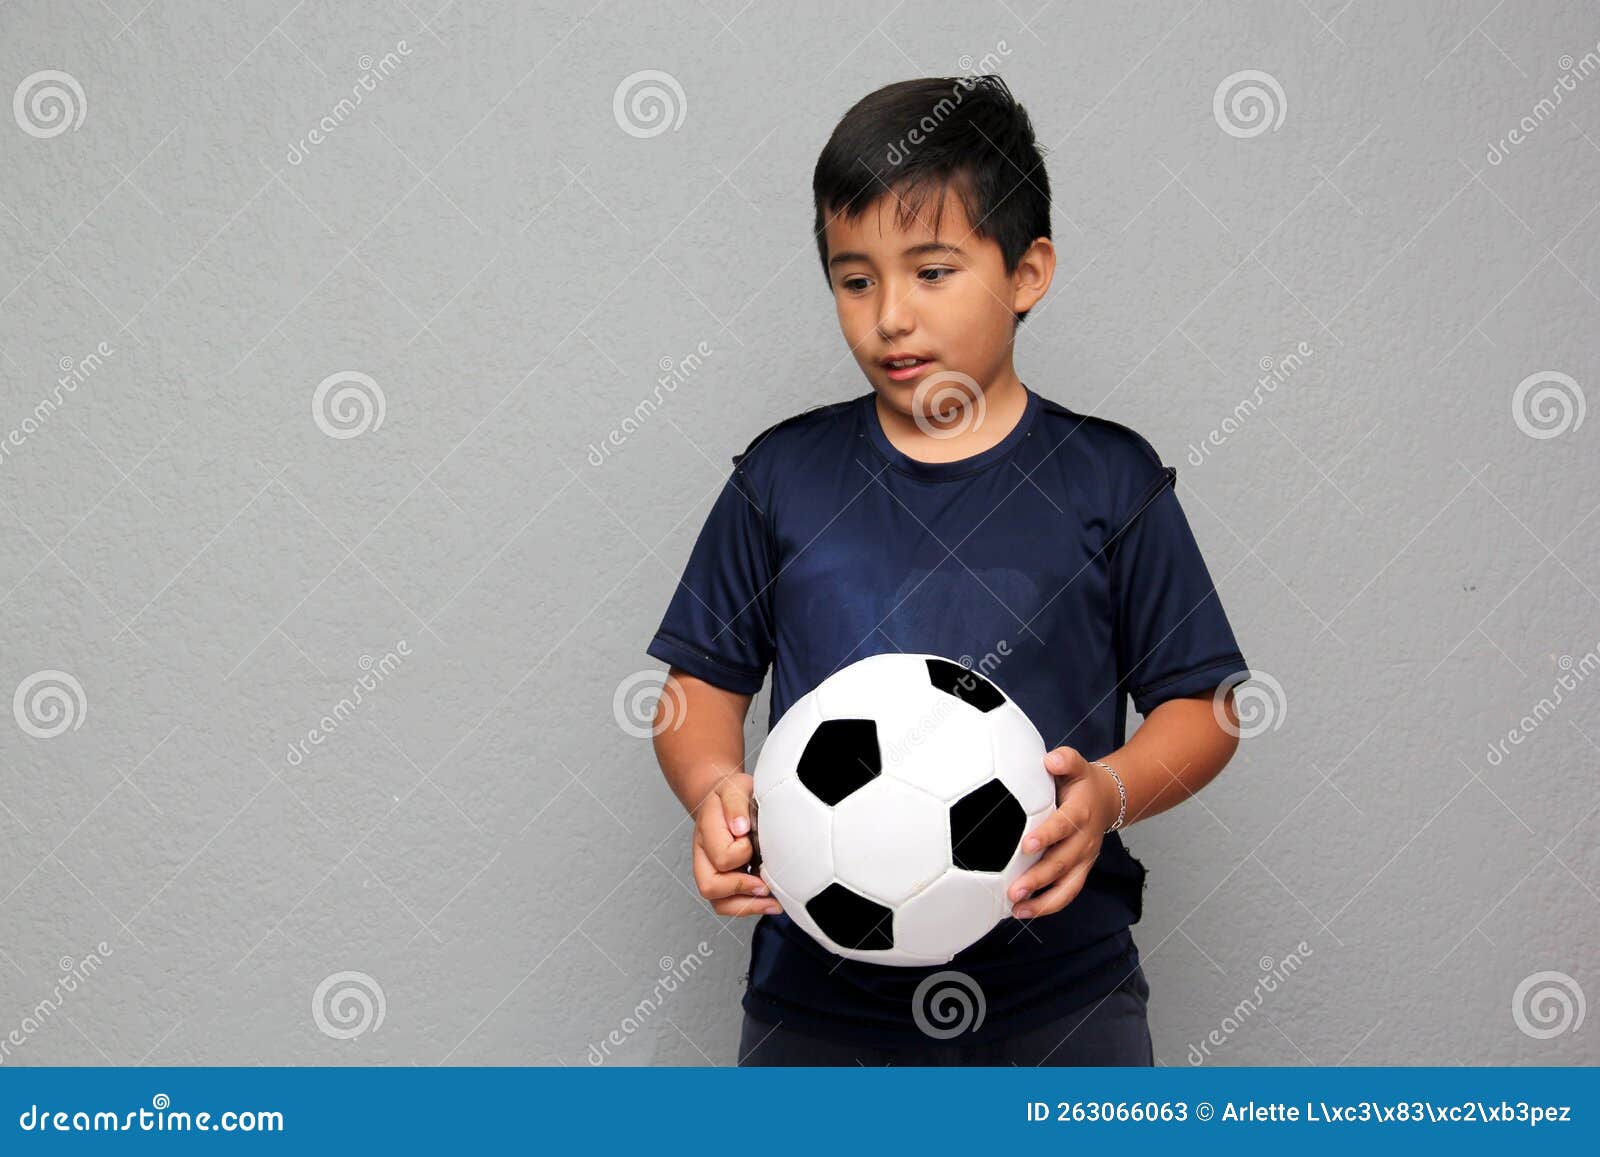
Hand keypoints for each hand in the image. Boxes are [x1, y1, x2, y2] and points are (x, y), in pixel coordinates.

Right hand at [691, 772, 783, 916]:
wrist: (721, 799)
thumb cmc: (730, 794)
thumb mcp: (735, 787)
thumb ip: (735, 804)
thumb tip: (740, 828)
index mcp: (706, 831)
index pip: (722, 856)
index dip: (743, 852)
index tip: (754, 839)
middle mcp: (702, 855)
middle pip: (710, 886)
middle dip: (741, 889)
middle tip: (766, 883)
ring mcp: (710, 870)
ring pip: (718, 903)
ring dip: (747, 906)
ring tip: (773, 903)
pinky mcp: (721, 881)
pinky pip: (727, 905)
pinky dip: (749, 907)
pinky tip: (770, 902)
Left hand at [1006, 746, 1121, 919]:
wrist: (1107, 799)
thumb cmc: (1080, 782)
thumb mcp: (1076, 765)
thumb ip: (1065, 760)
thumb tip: (1051, 760)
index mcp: (1080, 814)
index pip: (1064, 826)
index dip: (1047, 836)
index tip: (1027, 845)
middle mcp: (1084, 841)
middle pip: (1062, 863)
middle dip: (1038, 878)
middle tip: (1013, 890)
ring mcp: (1084, 860)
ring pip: (1067, 887)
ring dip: (1042, 902)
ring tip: (1017, 910)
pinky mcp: (1080, 872)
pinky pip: (1066, 894)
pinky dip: (1046, 906)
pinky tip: (1021, 913)